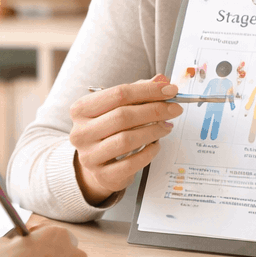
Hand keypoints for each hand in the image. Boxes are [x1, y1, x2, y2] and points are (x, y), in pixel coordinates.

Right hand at [69, 75, 181, 204]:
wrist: (97, 163)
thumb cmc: (109, 130)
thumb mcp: (118, 107)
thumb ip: (139, 92)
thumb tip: (162, 80)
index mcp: (81, 109)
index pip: (119, 94)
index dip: (148, 90)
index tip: (170, 90)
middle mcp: (81, 132)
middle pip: (123, 116)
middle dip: (154, 110)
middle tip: (174, 109)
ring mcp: (89, 156)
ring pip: (127, 139)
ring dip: (153, 131)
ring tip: (166, 126)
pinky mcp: (102, 175)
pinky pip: (131, 163)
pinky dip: (149, 153)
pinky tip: (156, 145)